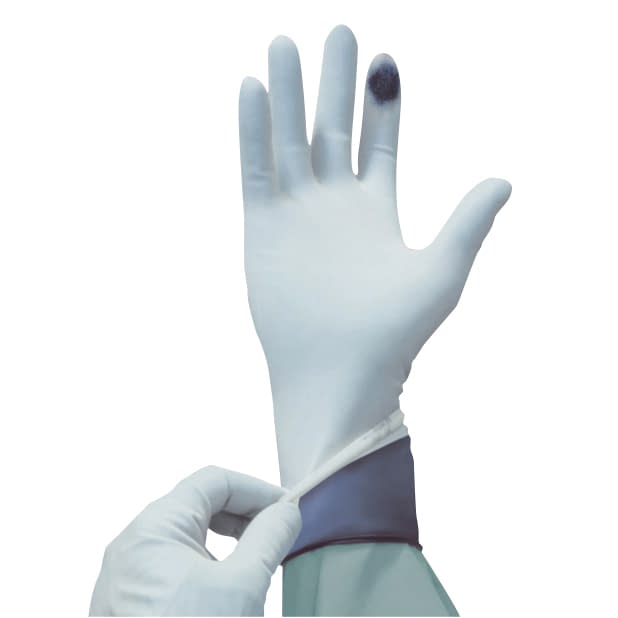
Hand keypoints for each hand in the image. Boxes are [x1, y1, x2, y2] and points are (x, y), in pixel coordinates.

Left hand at [89, 466, 300, 615]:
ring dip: (228, 538)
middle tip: (279, 533)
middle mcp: (133, 545)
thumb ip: (269, 537)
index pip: (213, 481)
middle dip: (243, 513)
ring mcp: (128, 576)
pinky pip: (174, 564)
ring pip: (186, 534)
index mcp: (152, 530)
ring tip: (258, 560)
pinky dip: (208, 563)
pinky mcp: (130, 602)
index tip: (288, 509)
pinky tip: (228, 587)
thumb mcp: (242, 589)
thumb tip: (287, 510)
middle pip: (197, 503)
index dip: (256, 489)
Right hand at [239, 25, 511, 486]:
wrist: (337, 374)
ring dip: (288, 94)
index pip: (380, 142)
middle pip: (332, 129)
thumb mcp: (441, 273)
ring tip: (286, 45)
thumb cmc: (392, 335)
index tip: (384, 61)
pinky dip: (253, 131)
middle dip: (334, 83)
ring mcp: (295, 214)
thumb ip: (468, 223)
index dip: (383, 103)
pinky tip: (254, 89)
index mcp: (376, 210)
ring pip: (289, 140)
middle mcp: (334, 205)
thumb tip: (505, 180)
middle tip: (338, 32)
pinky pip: (255, 170)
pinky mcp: (261, 229)